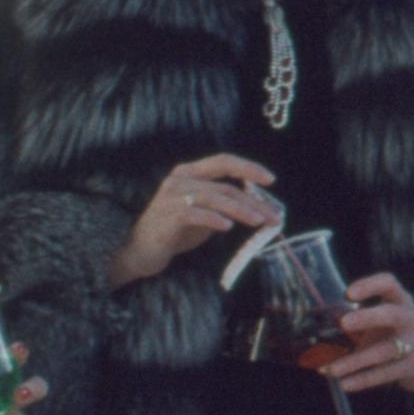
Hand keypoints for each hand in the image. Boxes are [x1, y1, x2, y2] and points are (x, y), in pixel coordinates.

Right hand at [106, 153, 280, 286]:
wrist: (140, 252)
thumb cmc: (174, 232)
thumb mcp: (203, 214)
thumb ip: (224, 205)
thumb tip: (259, 208)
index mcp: (189, 173)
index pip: (223, 161)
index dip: (248, 167)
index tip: (271, 179)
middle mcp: (180, 180)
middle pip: (224, 186)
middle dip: (253, 202)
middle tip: (273, 216)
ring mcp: (171, 196)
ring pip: (215, 198)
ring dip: (240, 210)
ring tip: (258, 221)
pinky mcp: (167, 215)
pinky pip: (196, 214)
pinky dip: (214, 219)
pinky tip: (228, 226)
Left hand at [327, 272, 413, 396]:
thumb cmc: (389, 334)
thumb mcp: (378, 321)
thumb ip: (355, 321)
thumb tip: (313, 331)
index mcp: (400, 300)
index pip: (389, 283)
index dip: (370, 286)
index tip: (348, 294)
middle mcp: (411, 318)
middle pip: (391, 314)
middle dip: (367, 318)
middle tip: (343, 323)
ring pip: (384, 351)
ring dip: (355, 361)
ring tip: (331, 369)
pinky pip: (385, 373)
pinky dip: (363, 379)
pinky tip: (344, 383)